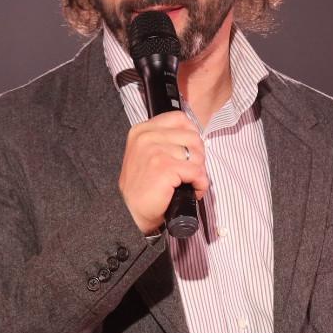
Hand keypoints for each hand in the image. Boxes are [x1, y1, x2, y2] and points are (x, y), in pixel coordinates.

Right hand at [119, 111, 208, 234]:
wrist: (131, 213)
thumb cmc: (142, 187)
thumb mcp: (146, 154)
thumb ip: (164, 140)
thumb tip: (193, 136)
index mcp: (142, 130)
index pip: (180, 119)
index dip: (191, 136)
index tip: (190, 152)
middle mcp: (146, 137)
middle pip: (192, 137)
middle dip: (198, 156)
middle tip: (191, 172)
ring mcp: (155, 151)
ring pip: (197, 154)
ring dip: (199, 171)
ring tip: (189, 182)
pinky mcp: (165, 168)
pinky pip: (197, 172)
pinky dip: (200, 184)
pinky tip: (193, 190)